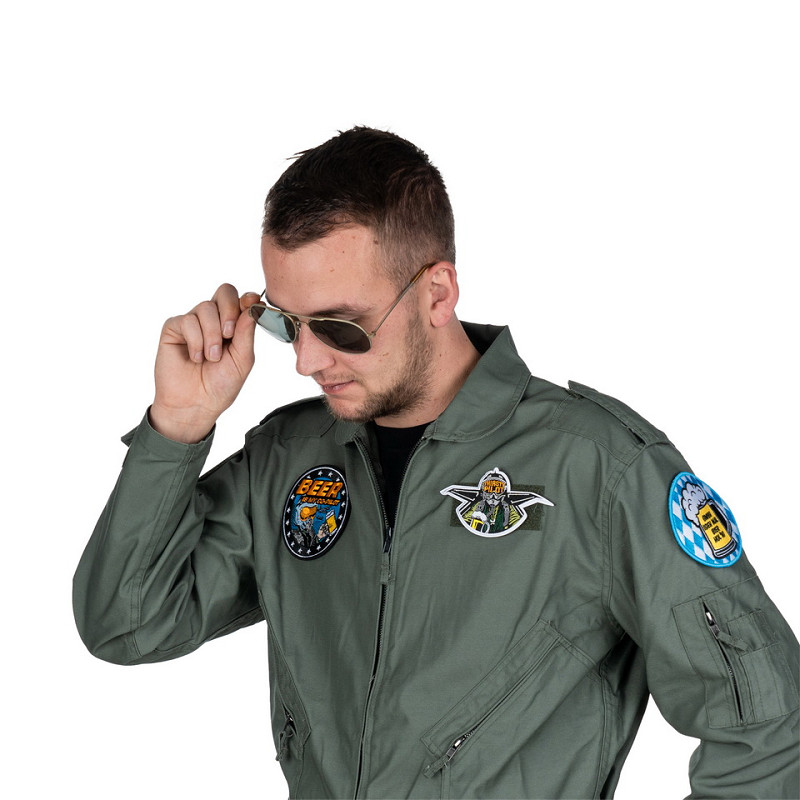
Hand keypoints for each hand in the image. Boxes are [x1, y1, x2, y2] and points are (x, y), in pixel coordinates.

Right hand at [150, 284, 260, 442]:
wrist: (196, 404)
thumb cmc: (221, 385)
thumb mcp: (242, 359)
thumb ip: (247, 331)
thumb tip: (254, 303)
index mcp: (233, 325)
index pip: (241, 299)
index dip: (247, 299)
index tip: (252, 304)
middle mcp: (214, 319)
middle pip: (224, 291)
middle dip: (229, 311)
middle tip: (229, 335)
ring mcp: (193, 322)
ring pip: (206, 308)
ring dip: (212, 335)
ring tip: (211, 358)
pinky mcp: (174, 328)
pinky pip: (187, 320)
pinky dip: (195, 341)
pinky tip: (195, 358)